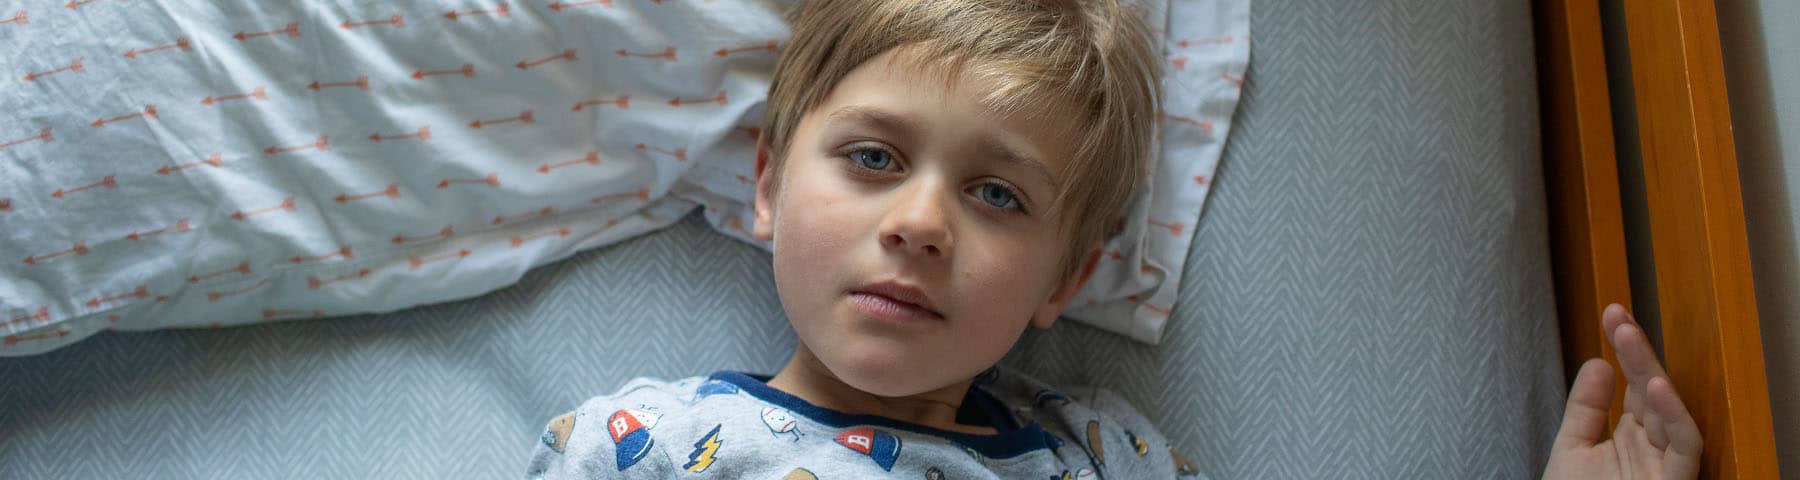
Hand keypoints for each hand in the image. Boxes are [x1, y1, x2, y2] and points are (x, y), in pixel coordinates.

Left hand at [1543, 304, 1701, 479]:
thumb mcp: (1572, 450)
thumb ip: (1585, 408)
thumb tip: (1597, 361)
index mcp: (1631, 435)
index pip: (1633, 384)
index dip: (1625, 348)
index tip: (1611, 311)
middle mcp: (1653, 446)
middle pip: (1651, 391)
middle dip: (1637, 352)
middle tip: (1618, 316)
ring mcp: (1665, 464)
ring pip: (1670, 412)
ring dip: (1652, 374)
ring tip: (1630, 338)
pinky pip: (1685, 446)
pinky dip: (1674, 416)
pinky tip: (1657, 387)